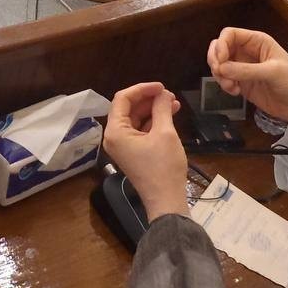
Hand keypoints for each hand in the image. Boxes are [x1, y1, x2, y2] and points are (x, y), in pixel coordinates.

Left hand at [101, 82, 192, 218]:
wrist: (166, 200)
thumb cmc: (164, 167)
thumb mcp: (165, 134)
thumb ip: (162, 109)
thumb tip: (164, 93)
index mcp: (115, 131)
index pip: (122, 99)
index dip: (142, 89)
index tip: (161, 86)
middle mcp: (114, 137)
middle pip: (128, 108)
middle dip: (148, 99)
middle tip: (169, 94)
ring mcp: (123, 146)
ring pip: (136, 119)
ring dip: (153, 109)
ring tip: (174, 103)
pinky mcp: (133, 152)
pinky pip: (140, 131)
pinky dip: (153, 122)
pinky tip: (170, 115)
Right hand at [205, 27, 287, 124]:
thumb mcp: (272, 72)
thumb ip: (245, 70)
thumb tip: (220, 68)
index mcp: (256, 41)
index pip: (229, 35)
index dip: (221, 45)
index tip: (220, 61)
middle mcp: (247, 52)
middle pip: (220, 48)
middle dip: (215, 60)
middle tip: (219, 73)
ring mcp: (243, 68)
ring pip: (219, 65)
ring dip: (219, 75)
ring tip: (231, 86)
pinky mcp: (242, 83)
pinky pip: (224, 79)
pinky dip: (224, 85)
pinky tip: (235, 92)